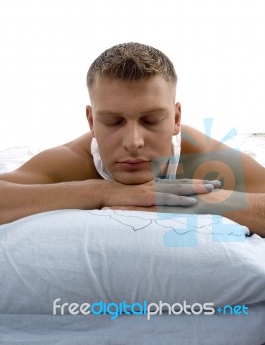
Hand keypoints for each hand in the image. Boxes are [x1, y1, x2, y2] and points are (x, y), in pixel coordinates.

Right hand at [104, 188, 247, 216]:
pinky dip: (180, 200)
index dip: (195, 183)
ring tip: (211, 189)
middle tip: (218, 183)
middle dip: (201, 183)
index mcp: (156, 185)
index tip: (209, 183)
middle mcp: (157, 185)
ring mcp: (152, 190)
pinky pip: (166, 199)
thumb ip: (149, 198)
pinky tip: (191, 202)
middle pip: (183, 183)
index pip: (179, 183)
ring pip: (178, 189)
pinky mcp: (146, 197)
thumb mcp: (137, 197)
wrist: (103, 193)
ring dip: (195, 189)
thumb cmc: (119, 197)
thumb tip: (158, 203)